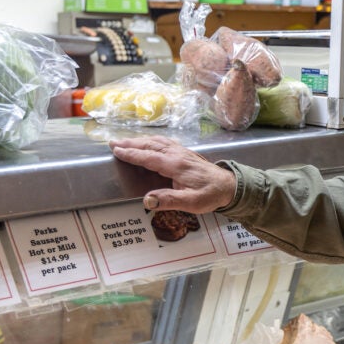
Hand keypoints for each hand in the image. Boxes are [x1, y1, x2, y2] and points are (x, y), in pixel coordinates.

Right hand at [109, 135, 236, 213]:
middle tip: (113, 143)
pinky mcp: (187, 154)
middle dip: (131, 143)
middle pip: (151, 145)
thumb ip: (169, 200)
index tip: (116, 150)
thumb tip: (147, 200)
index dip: (131, 153)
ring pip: (158, 141)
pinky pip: (166, 143)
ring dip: (140, 140)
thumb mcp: (191, 203)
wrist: (230, 186)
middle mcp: (178, 155)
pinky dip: (153, 141)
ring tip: (125, 141)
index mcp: (176, 165)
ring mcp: (183, 152)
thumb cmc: (211, 195)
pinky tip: (149, 142)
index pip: (148, 157)